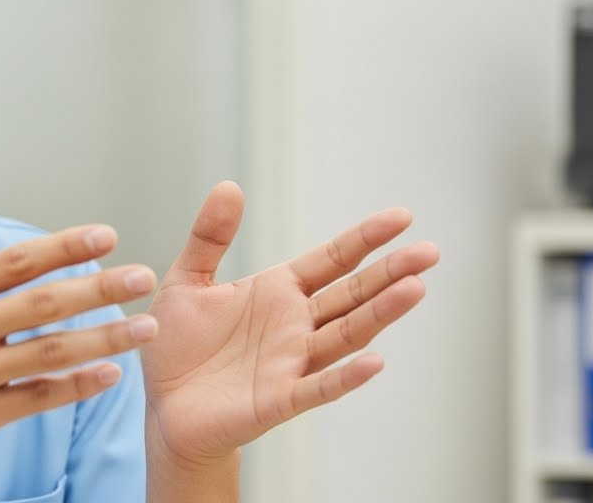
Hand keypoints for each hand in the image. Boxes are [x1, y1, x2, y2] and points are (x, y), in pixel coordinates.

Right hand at [0, 204, 159, 480]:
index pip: (15, 261)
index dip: (64, 246)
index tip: (105, 236)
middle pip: (43, 303)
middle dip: (100, 288)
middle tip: (142, 277)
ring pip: (49, 351)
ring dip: (104, 339)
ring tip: (144, 328)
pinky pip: (36, 399)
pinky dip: (75, 386)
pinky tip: (108, 375)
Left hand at [142, 182, 438, 465]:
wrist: (163, 408)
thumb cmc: (176, 345)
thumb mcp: (186, 280)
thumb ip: (209, 236)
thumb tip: (229, 185)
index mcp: (278, 291)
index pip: (332, 260)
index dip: (365, 239)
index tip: (402, 217)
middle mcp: (295, 325)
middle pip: (352, 295)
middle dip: (389, 273)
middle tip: (429, 252)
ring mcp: (292, 363)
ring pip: (346, 336)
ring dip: (379, 314)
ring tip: (415, 288)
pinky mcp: (278, 400)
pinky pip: (318, 387)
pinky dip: (346, 377)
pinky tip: (375, 362)